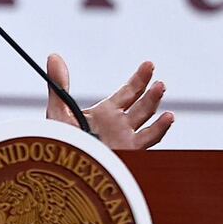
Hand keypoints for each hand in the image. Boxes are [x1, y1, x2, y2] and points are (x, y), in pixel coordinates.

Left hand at [45, 53, 173, 149]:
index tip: (149, 65)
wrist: (62, 166)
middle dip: (148, 88)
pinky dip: (159, 129)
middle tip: (153, 72)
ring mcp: (125, 138)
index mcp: (106, 114)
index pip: (128, 92)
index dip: (139, 79)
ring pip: (145, 117)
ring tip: (160, 86)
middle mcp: (119, 125)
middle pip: (140, 103)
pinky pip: (148, 140)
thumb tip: (54, 57)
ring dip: (153, 101)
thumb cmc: (60, 142)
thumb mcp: (58, 109)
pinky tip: (168, 117)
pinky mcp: (128, 152)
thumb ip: (58, 84)